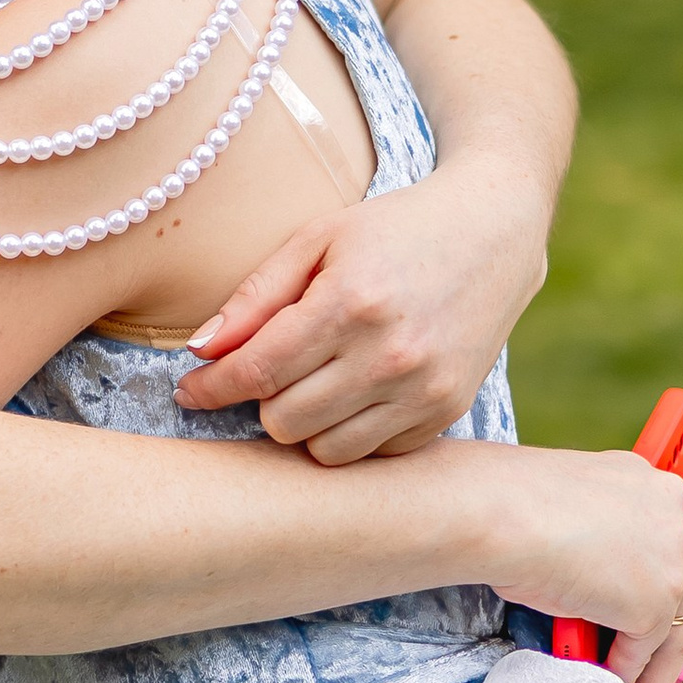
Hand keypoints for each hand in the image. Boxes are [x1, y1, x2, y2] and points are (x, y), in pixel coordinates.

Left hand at [178, 156, 549, 461]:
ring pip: (324, 449)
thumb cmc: (393, 229)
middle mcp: (390, 354)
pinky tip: (353, 392)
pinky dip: (350, 432)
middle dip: (261, 401)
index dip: (211, 388)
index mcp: (350, 302)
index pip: (258, 371)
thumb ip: (255, 296)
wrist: (493, 231)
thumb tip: (199, 350)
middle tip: (266, 372)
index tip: (189, 391)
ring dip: (303, 423)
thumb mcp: (318, 239)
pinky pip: (372, 453)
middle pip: (283, 420)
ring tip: (309, 384)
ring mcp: (424, 389)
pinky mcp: (447, 411)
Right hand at [487, 446, 682, 682]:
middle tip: (644, 661)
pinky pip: (643, 652)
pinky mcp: (653, 606)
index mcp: (655, 486)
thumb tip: (590, 581)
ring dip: (653, 666)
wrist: (496, 513)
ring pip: (674, 629)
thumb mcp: (572, 514)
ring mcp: (671, 564)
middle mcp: (675, 519)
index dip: (651, 583)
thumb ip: (598, 541)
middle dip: (662, 631)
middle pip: (681, 590)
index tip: (635, 608)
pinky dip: (627, 673)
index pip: (666, 548)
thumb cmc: (511, 505)